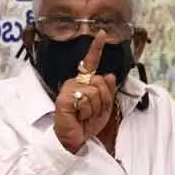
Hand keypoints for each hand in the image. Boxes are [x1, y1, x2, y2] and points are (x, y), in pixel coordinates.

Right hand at [53, 31, 117, 153]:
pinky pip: (85, 99)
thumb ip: (108, 91)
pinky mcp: (64, 98)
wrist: (74, 141)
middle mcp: (75, 82)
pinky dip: (86, 112)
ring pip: (95, 91)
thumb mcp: (103, 108)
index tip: (102, 33)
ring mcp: (68, 89)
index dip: (96, 48)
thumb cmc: (86, 125)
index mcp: (84, 82)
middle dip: (103, 100)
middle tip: (92, 112)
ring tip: (84, 116)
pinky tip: (78, 117)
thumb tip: (110, 75)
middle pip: (101, 81)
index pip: (91, 63)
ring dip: (95, 108)